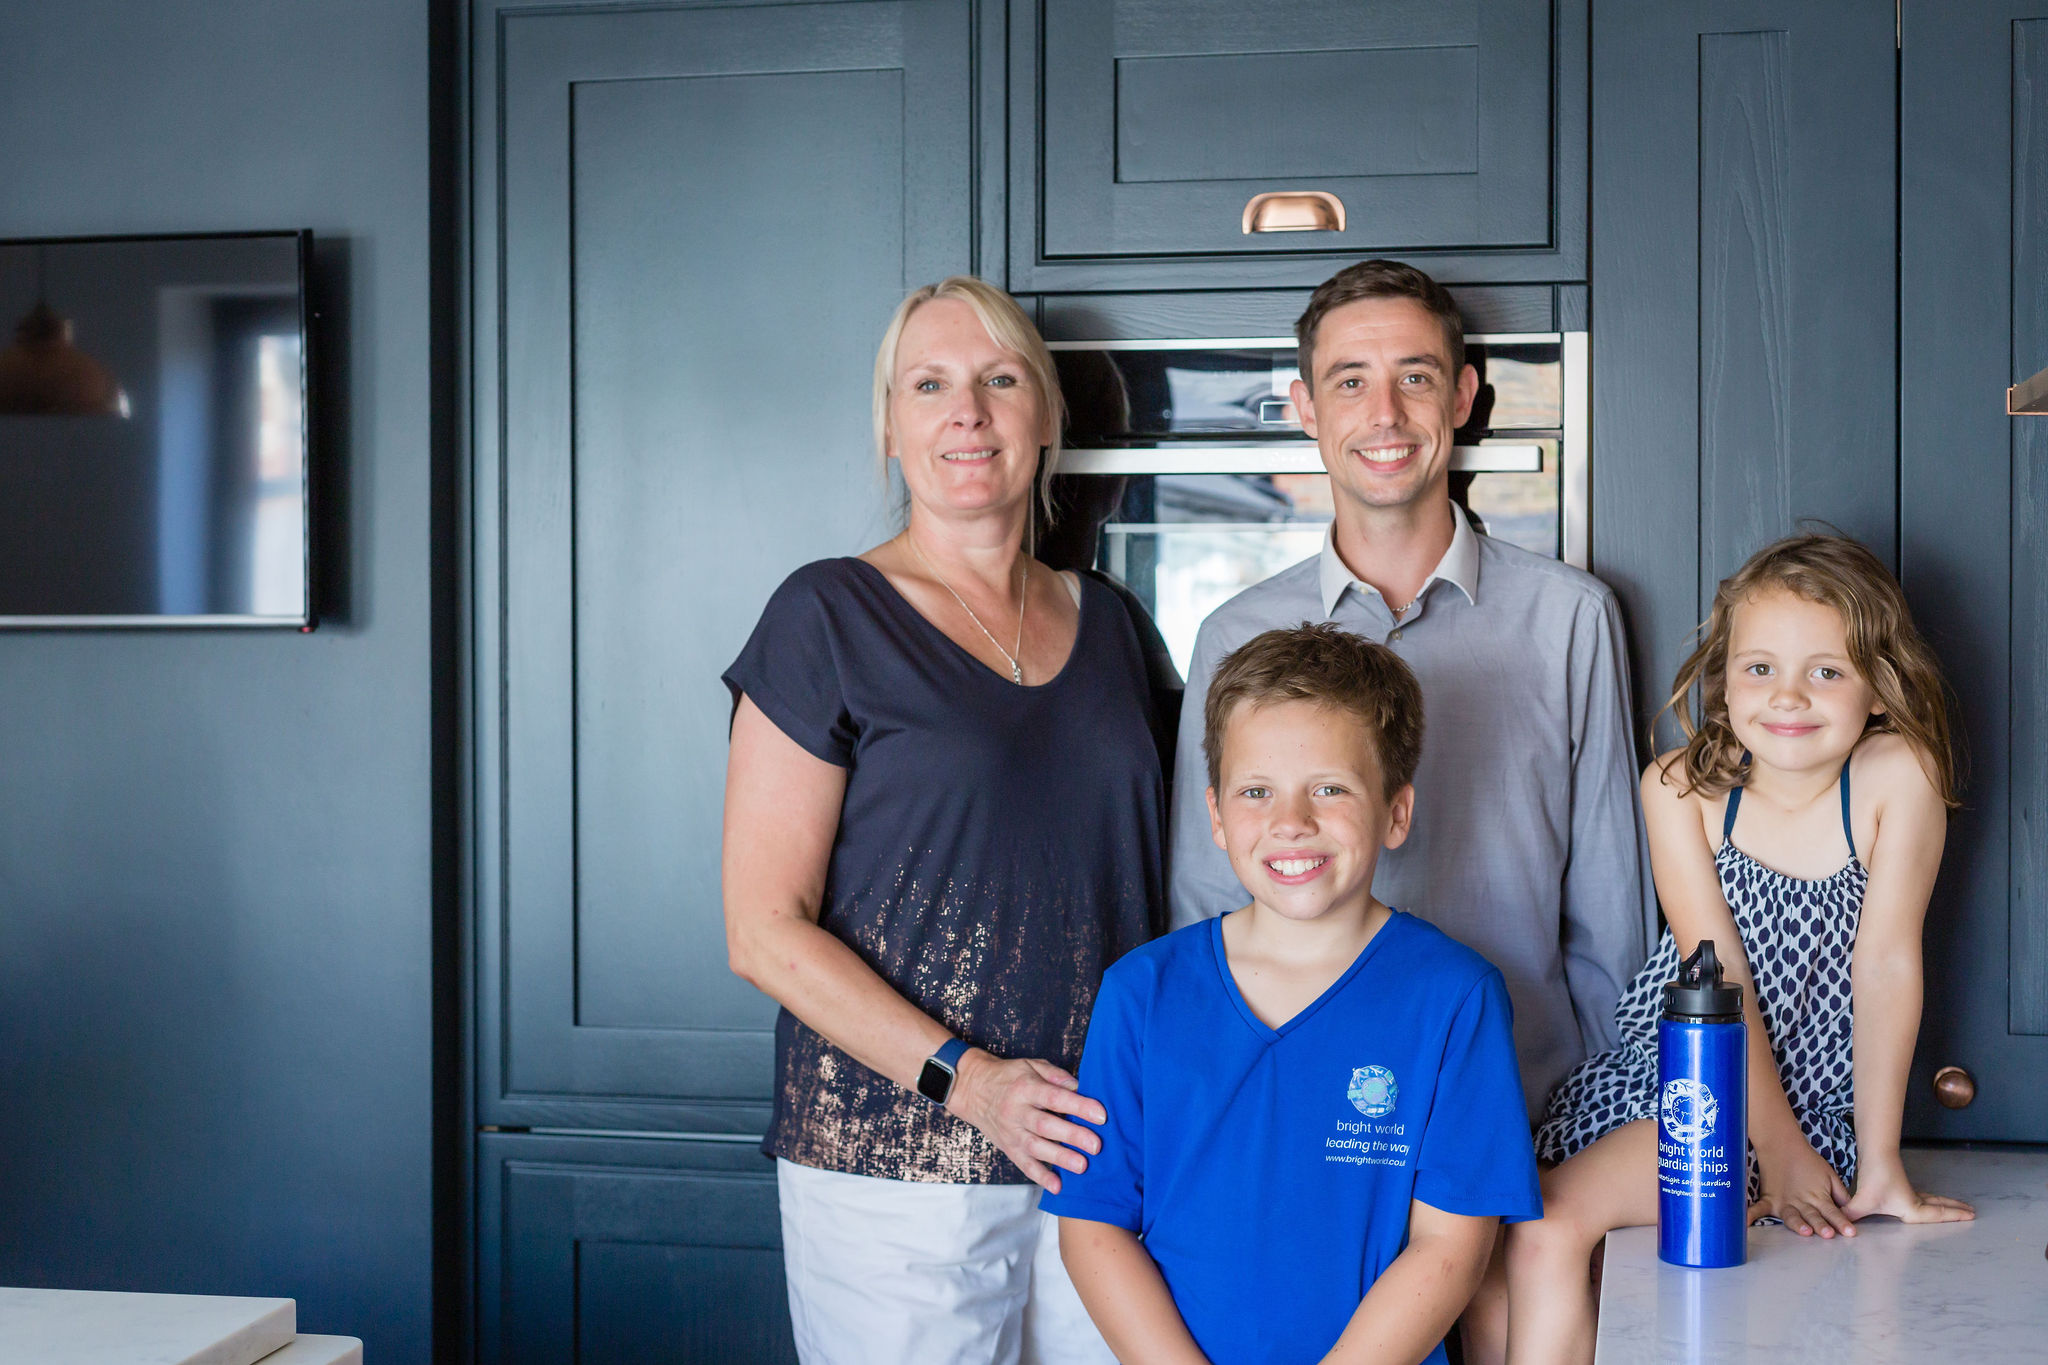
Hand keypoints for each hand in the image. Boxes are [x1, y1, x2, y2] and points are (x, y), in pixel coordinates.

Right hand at [946, 1048, 1106, 1193]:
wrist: (973, 1089)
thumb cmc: (1008, 1077)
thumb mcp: (1030, 1065)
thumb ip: (1055, 1075)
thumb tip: (1079, 1086)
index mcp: (1025, 1088)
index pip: (1054, 1097)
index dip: (1078, 1106)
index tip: (1101, 1115)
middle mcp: (1017, 1111)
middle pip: (1045, 1125)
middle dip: (1072, 1136)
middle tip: (1096, 1145)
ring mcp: (1011, 1132)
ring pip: (1036, 1147)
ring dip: (1060, 1158)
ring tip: (1082, 1166)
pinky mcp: (1009, 1148)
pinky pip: (1024, 1165)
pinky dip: (1040, 1177)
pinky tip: (1057, 1186)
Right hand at [1750, 1139, 1854, 1237]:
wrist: (1783, 1145)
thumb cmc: (1808, 1161)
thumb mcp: (1830, 1175)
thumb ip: (1840, 1194)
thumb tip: (1851, 1209)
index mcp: (1818, 1197)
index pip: (1832, 1212)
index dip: (1841, 1222)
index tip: (1851, 1232)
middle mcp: (1802, 1203)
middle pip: (1813, 1217)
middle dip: (1821, 1225)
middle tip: (1828, 1234)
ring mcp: (1784, 1202)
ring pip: (1792, 1216)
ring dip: (1798, 1224)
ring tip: (1804, 1231)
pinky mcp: (1769, 1198)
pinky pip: (1759, 1208)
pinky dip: (1751, 1215)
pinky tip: (1746, 1223)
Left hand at [1842, 1161, 1976, 1224]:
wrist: (1875, 1153)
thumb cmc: (1874, 1178)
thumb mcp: (1862, 1202)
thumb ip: (1851, 1216)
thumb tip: (1840, 1229)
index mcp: (1911, 1208)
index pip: (1937, 1215)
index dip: (1954, 1216)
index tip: (1971, 1216)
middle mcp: (1914, 1200)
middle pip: (1940, 1206)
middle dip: (1955, 1210)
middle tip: (1972, 1211)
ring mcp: (1908, 1191)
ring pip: (1932, 1199)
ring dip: (1945, 1203)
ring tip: (1958, 1206)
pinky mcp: (1900, 1184)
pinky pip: (1923, 1196)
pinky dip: (1932, 1199)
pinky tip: (1928, 1200)